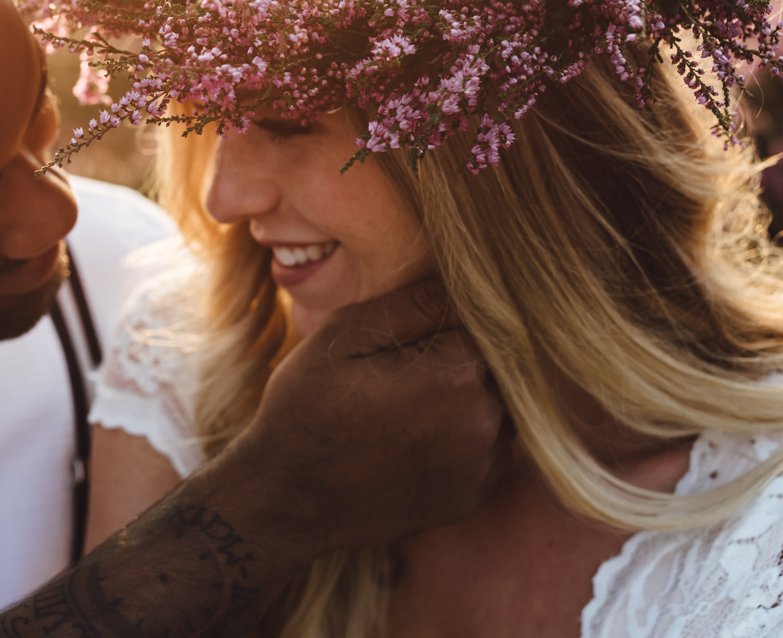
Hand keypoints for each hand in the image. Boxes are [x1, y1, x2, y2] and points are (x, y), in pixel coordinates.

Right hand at [229, 278, 507, 554]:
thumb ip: (409, 304)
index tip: (404, 336)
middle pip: (496, 366)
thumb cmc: (306, 408)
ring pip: (496, 407)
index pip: (481, 322)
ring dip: (464, 397)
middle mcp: (484, 423)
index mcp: (456, 375)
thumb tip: (460, 281)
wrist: (286, 501)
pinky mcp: (471, 497)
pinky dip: (460, 437)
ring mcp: (481, 467)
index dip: (443, 320)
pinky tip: (411, 438)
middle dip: (459, 357)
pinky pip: (485, 450)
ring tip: (404, 405)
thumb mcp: (342, 336)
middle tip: (398, 371)